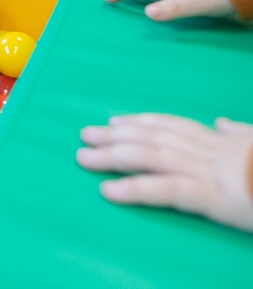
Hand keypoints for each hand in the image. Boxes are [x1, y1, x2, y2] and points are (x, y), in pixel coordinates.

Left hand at [77, 114, 252, 230]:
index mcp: (224, 142)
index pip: (174, 126)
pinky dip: (136, 189)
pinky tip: (108, 191)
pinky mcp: (217, 198)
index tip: (115, 120)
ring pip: (152, 158)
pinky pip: (168, 191)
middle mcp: (212, 151)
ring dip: (113, 157)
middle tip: (85, 135)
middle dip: (117, 136)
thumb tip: (220, 122)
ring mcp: (213, 172)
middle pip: (154, 138)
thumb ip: (241, 133)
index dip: (142, 121)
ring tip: (84, 158)